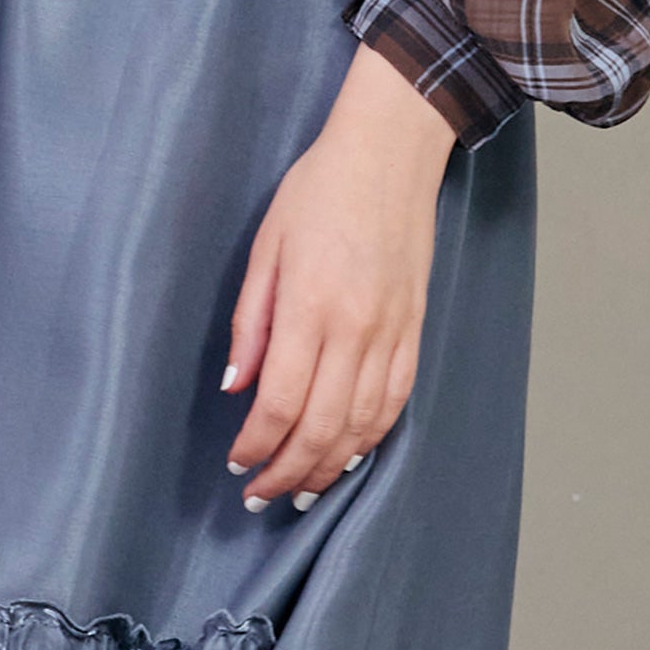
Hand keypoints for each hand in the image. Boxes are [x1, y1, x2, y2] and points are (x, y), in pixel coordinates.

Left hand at [224, 45, 454, 507]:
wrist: (390, 154)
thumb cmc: (319, 191)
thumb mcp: (265, 247)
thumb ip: (250, 322)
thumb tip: (235, 387)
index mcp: (311, 307)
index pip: (279, 401)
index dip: (256, 444)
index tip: (237, 463)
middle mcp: (355, 330)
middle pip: (320, 426)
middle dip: (287, 471)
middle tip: (259, 495)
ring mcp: (391, 333)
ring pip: (361, 425)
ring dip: (329, 467)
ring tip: (301, 491)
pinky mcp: (414, 330)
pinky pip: (395, 401)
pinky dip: (371, 438)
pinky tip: (349, 457)